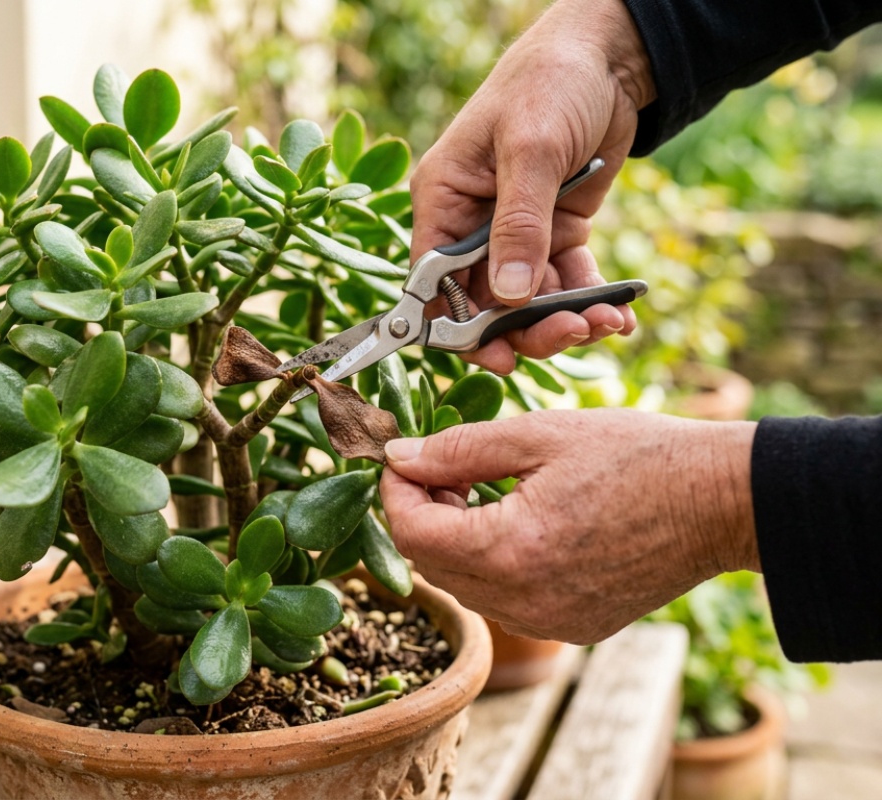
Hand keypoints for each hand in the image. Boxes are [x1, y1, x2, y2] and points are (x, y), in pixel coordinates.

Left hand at [379, 409, 759, 643]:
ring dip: (454, 541)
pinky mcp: (573, 628)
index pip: (412, 533)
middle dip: (423, 514)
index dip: (396, 492)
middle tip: (445, 469)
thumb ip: (458, 449)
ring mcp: (550, 622)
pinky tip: (517, 524)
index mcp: (512, 550)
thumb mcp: (538, 435)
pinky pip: (504, 602)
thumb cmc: (637, 455)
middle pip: (430, 565)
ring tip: (481, 492)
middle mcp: (525, 601)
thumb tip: (398, 459)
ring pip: (464, 587)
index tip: (405, 459)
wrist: (721, 501)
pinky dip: (492, 565)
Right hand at [410, 0, 655, 373]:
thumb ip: (518, 226)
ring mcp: (515, 233)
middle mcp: (472, 225)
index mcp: (444, 202)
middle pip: (485, 303)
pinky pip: (566, 282)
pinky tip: (617, 314)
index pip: (434, 284)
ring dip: (564, 319)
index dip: (459, 327)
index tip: (498, 356)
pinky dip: (589, 301)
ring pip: (527, 302)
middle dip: (526, 328)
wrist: (606, 58)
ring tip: (605, 322)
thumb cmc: (549, 85)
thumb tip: (506, 298)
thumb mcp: (530, 150)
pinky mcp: (555, 233)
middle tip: (570, 334)